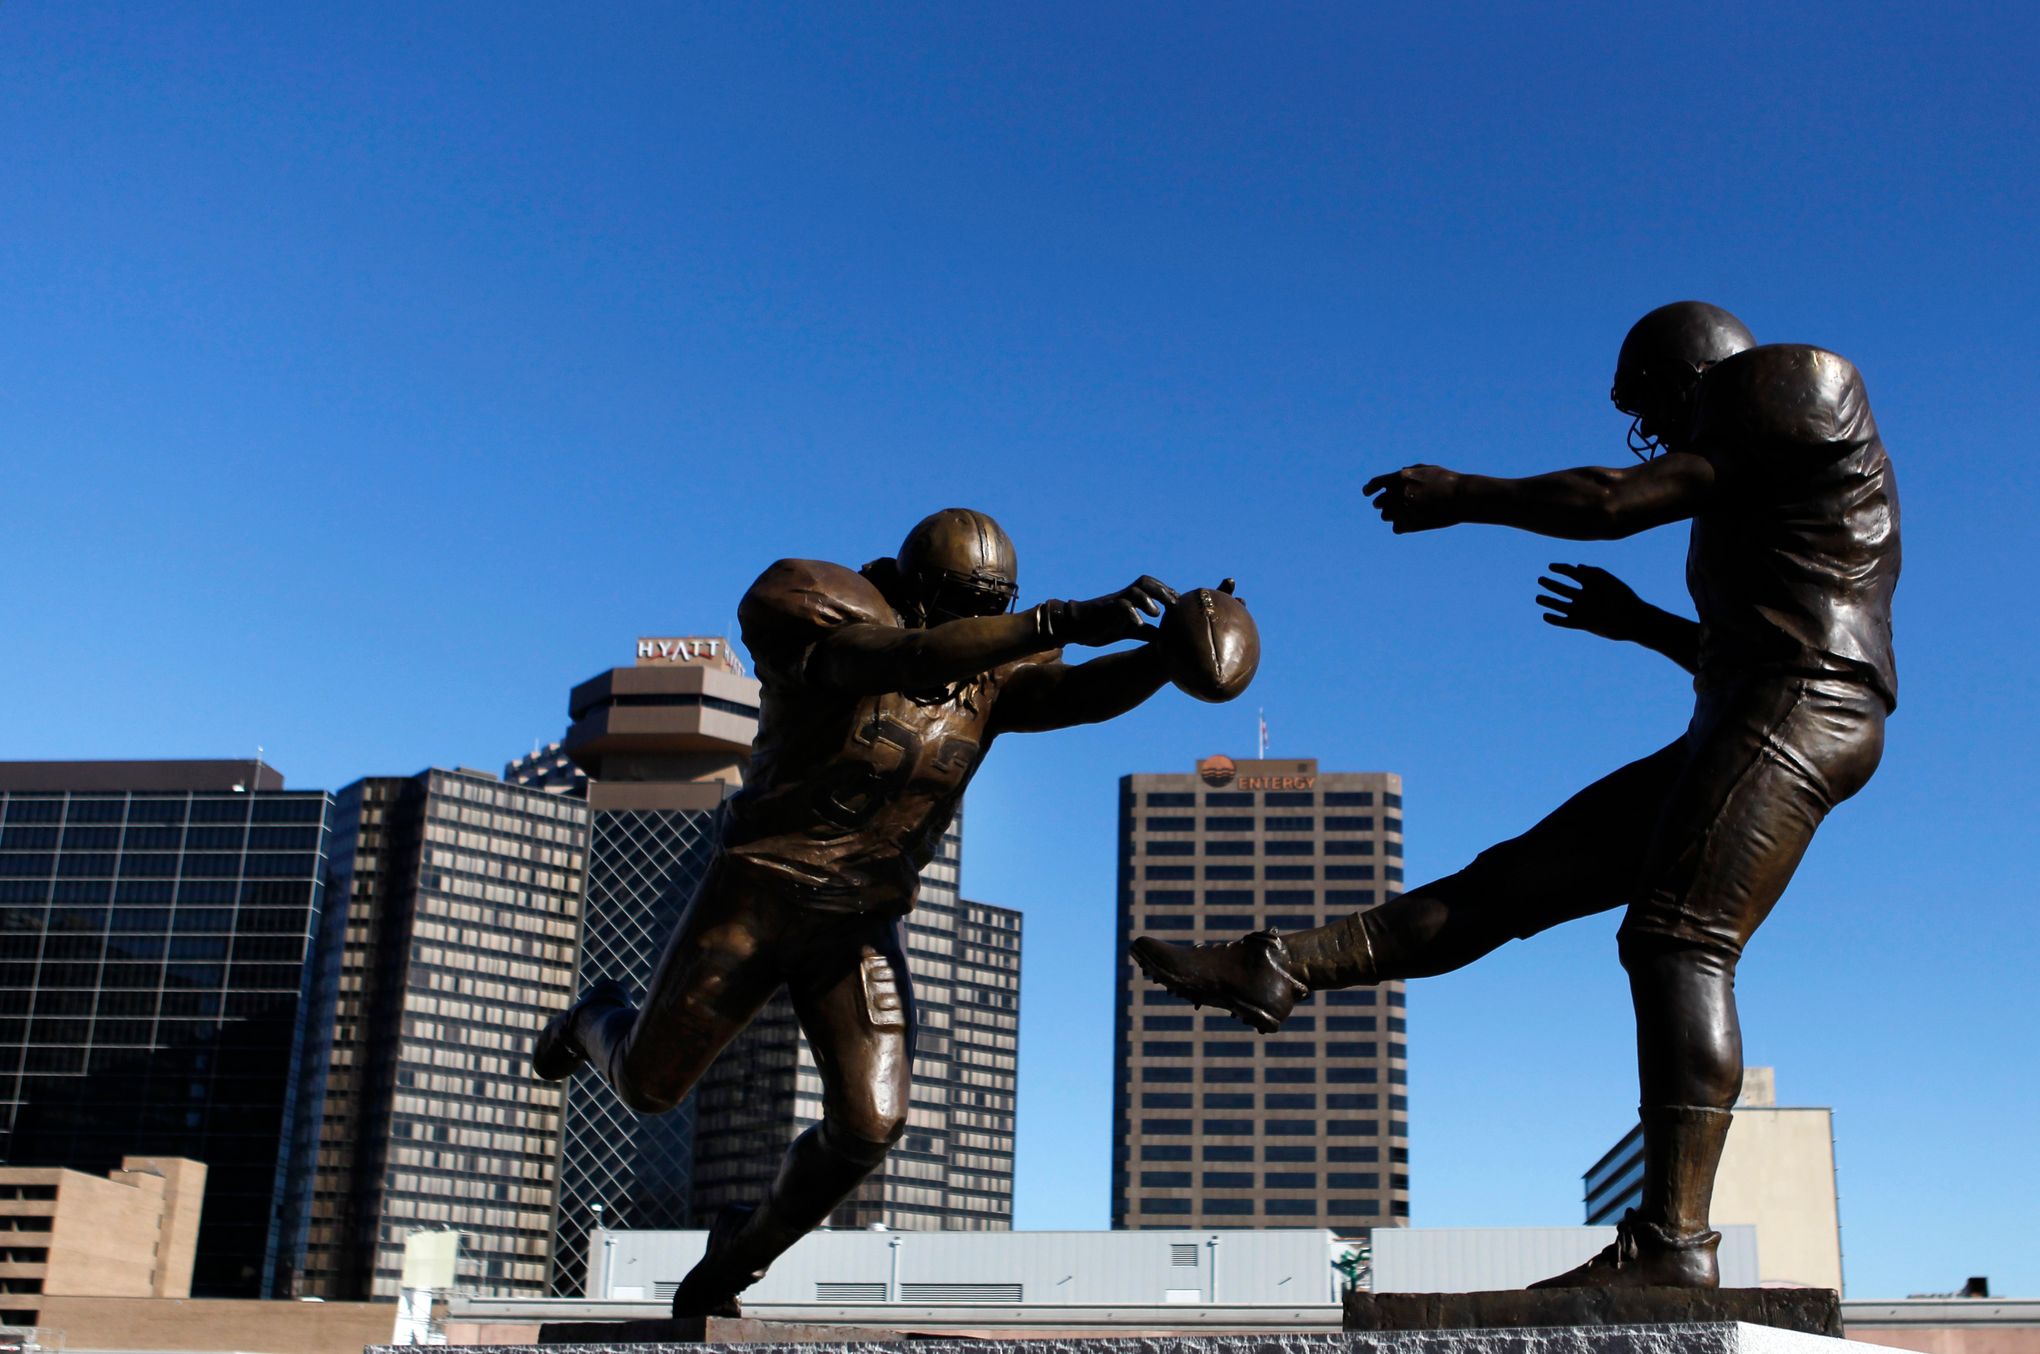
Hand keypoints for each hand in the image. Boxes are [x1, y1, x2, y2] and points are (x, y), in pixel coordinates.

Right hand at [1052, 576, 1178, 646]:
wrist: (1075, 626)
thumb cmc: (1101, 626)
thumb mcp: (1126, 630)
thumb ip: (1145, 631)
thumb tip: (1164, 637)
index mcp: (1130, 599)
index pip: (1152, 587)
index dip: (1167, 592)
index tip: (1180, 602)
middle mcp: (1124, 596)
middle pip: (1145, 582)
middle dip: (1162, 591)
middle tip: (1174, 603)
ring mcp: (1114, 602)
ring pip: (1134, 591)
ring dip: (1148, 600)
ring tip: (1156, 614)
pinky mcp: (1105, 610)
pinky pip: (1120, 606)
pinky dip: (1131, 613)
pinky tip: (1138, 624)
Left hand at [1362, 465, 1462, 532]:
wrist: (1462, 496)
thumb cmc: (1448, 481)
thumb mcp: (1428, 469)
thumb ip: (1409, 471)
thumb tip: (1398, 473)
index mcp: (1400, 478)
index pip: (1376, 483)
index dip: (1369, 488)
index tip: (1367, 493)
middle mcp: (1398, 493)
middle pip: (1379, 503)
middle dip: (1384, 504)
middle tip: (1395, 505)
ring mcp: (1403, 509)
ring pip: (1386, 516)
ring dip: (1393, 515)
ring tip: (1407, 513)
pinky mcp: (1410, 524)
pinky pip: (1396, 528)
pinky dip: (1402, 526)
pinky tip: (1412, 522)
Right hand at [1537, 563, 1643, 641]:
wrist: (1633, 620)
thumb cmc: (1624, 598)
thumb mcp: (1609, 582)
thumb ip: (1594, 573)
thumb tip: (1578, 567)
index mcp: (1591, 584)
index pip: (1572, 573)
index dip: (1560, 568)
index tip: (1550, 567)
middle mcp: (1584, 597)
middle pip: (1563, 589)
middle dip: (1551, 584)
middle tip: (1540, 580)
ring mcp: (1583, 610)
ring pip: (1561, 605)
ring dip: (1549, 602)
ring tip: (1538, 598)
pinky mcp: (1583, 624)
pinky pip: (1565, 621)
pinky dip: (1555, 620)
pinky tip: (1545, 616)